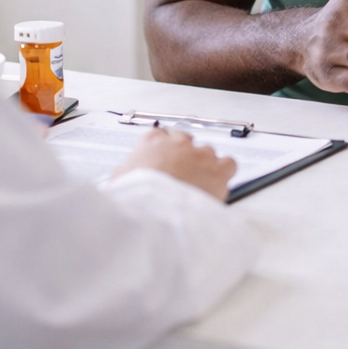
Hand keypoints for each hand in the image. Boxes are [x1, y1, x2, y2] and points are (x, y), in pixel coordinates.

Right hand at [112, 128, 235, 200]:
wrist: (155, 212)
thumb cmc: (135, 198)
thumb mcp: (119, 182)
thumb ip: (124, 173)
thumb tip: (122, 178)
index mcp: (151, 143)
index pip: (159, 136)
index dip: (163, 149)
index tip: (162, 160)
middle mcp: (178, 144)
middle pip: (185, 141)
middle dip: (184, 155)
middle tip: (180, 173)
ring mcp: (199, 155)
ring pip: (207, 152)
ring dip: (204, 165)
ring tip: (198, 183)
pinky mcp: (217, 170)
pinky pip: (228, 164)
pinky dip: (225, 172)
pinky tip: (218, 183)